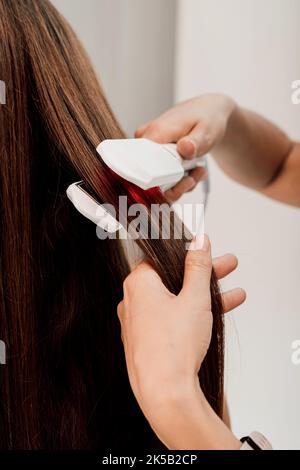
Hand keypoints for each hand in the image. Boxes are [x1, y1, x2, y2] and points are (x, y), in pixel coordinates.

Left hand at [117, 235, 245, 441]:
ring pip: (175, 300)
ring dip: (203, 295)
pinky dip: (192, 315)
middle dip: (203, 274)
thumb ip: (198, 267)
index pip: (163, 258)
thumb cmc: (172, 348)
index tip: (207, 252)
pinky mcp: (148, 341)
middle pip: (172, 279)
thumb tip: (199, 242)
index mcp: (138, 284)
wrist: (165, 394)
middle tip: (226, 267)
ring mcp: (139, 323)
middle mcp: (133, 302)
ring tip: (232, 293)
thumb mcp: (194, 298)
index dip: (188, 253)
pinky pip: (171, 320)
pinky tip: (217, 315)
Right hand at [135, 94, 234, 200]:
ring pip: (157, 182)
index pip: (144, 165)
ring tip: (198, 172)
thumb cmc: (206, 118)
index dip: (164, 179)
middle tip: (195, 175)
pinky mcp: (154, 157)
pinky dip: (180, 180)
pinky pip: (162, 178)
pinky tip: (193, 171)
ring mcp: (148, 150)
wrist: (208, 112)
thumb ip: (195, 142)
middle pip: (150, 178)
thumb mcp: (207, 130)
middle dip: (176, 185)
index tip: (185, 179)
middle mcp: (146, 142)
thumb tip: (184, 148)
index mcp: (155, 132)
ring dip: (180, 184)